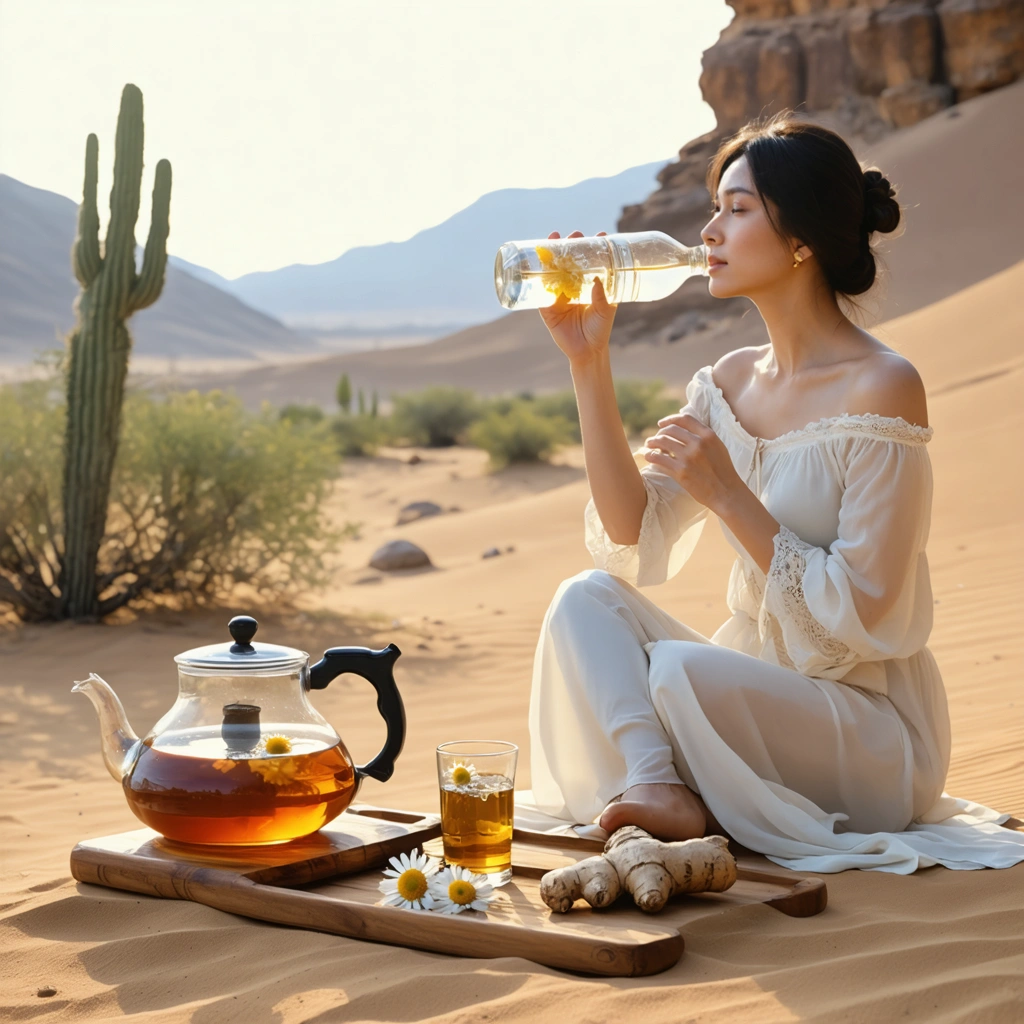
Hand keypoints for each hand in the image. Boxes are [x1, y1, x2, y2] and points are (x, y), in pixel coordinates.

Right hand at [537, 230, 616, 365]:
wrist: (586, 351)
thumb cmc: (600, 330)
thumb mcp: (606, 310)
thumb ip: (602, 296)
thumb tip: (599, 278)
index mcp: (587, 285)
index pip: (588, 262)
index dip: (591, 248)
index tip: (598, 235)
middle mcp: (572, 287)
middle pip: (568, 261)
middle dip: (570, 245)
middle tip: (575, 235)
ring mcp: (558, 295)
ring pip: (553, 271)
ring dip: (551, 254)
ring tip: (555, 238)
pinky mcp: (546, 307)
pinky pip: (540, 291)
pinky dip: (537, 278)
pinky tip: (537, 264)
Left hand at [642, 413, 745, 512]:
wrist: (726, 493)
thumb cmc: (723, 471)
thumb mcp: (718, 447)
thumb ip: (703, 437)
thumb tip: (684, 430)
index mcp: (708, 435)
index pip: (685, 419)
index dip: (670, 419)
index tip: (661, 424)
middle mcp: (698, 443)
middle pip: (671, 430)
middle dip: (659, 433)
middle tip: (654, 439)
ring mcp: (688, 457)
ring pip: (662, 442)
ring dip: (652, 443)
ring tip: (648, 445)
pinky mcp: (681, 472)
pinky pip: (660, 460)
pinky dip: (651, 456)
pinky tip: (649, 457)